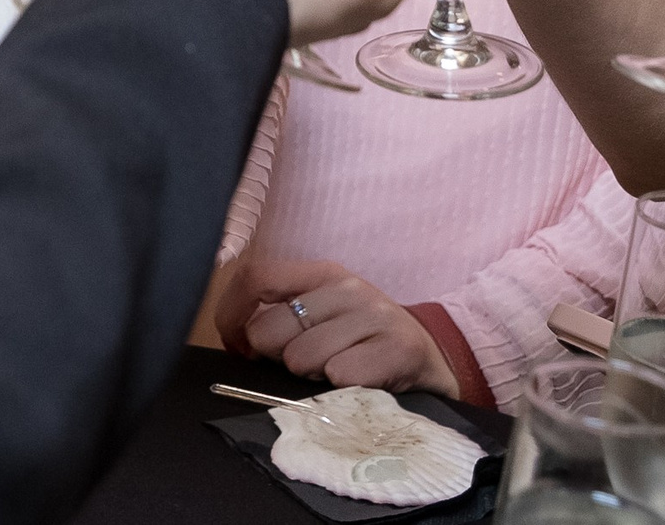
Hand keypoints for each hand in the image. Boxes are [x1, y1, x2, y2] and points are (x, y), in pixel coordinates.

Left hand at [217, 258, 460, 395]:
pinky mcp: (399, 348)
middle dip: (276, 360)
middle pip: (269, 330)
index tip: (237, 348)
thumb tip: (236, 339)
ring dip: (312, 378)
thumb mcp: (323, 317)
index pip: (256, 277)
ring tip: (336, 373)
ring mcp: (375, 315)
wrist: (432, 362)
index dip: (232, 316)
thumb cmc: (363, 343)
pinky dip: (341, 392)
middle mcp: (347, 287)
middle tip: (306, 367)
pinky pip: (340, 376)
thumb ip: (280, 317)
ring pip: (300, 359)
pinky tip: (359, 385)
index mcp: (322, 274)